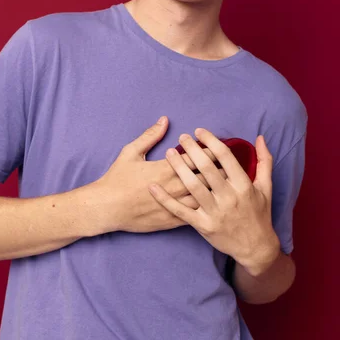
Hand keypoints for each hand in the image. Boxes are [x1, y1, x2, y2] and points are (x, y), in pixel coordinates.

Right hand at [95, 117, 225, 234]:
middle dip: (220, 169)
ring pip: (204, 196)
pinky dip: (208, 208)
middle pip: (204, 176)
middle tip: (233, 163)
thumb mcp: (131, 151)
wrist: (107, 208)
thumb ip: (150, 135)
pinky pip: (195, 214)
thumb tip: (165, 120)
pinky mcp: (171, 220)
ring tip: (231, 184)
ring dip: (217, 189)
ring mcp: (174, 205)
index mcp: (166, 168)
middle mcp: (174, 186)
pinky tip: (216, 204)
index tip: (222, 145)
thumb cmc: (117, 178)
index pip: (196, 157)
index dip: (211, 151)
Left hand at [148, 128, 278, 268]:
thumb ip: (264, 161)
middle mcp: (228, 197)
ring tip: (169, 152)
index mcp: (243, 185)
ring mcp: (214, 212)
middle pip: (206, 168)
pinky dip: (165, 199)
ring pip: (192, 186)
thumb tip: (260, 137)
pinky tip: (153, 187)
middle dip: (192, 150)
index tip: (199, 131)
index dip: (211, 142)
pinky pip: (180, 211)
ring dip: (178, 167)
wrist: (255, 248)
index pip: (225, 157)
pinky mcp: (203, 226)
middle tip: (182, 137)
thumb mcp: (266, 187)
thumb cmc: (260, 214)